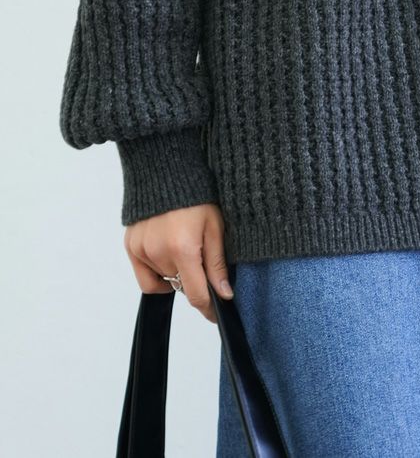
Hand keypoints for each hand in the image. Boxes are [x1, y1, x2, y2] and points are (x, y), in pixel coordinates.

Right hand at [123, 203, 233, 323]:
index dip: (209, 308)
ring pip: (163, 280)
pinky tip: (167, 253)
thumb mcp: (215, 226)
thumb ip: (217, 263)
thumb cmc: (196, 195)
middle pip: (180, 286)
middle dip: (195, 280)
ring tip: (184, 246)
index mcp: (182, 248)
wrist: (166, 170)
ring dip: (176, 273)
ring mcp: (141, 250)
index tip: (217, 313)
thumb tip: (224, 294)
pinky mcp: (130, 246)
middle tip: (202, 257)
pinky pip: (145, 274)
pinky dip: (157, 271)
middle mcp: (158, 253)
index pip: (196, 294)